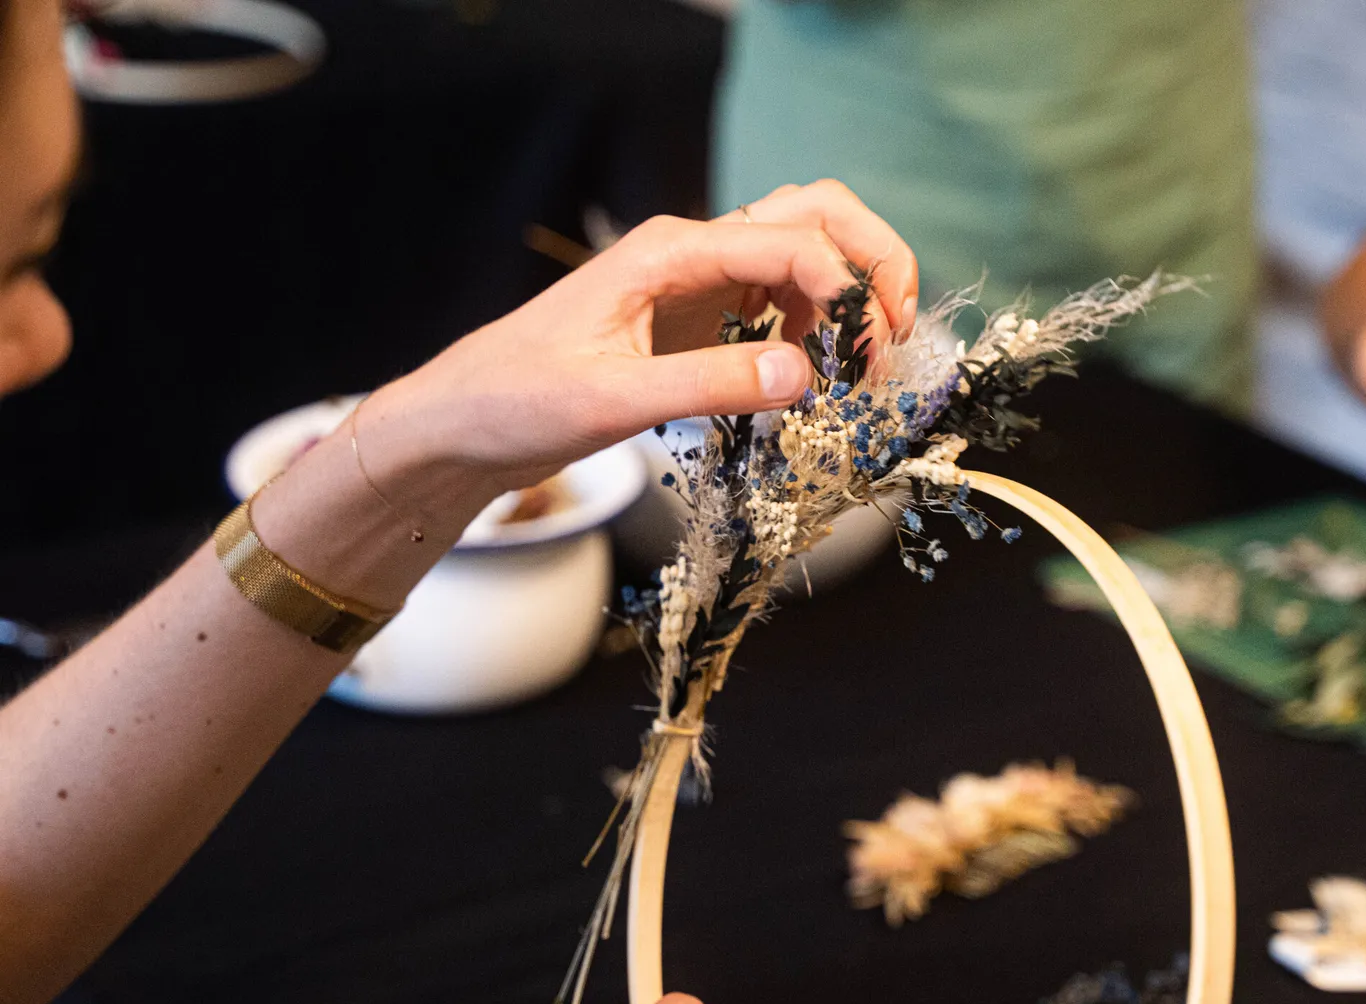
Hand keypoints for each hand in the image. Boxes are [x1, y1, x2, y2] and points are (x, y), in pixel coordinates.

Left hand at [368, 179, 919, 502]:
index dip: (849, 291)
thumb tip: (806, 377)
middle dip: (871, 263)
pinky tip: (810, 379)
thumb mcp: (612, 400)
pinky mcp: (701, 315)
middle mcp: (693, 250)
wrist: (465, 421)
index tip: (869, 358)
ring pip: (806, 251)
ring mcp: (700, 279)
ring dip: (849, 297)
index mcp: (671, 249)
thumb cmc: (517, 400)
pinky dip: (816, 329)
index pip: (792, 240)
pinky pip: (781, 300)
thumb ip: (709, 384)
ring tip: (859, 368)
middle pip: (815, 214)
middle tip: (895, 334)